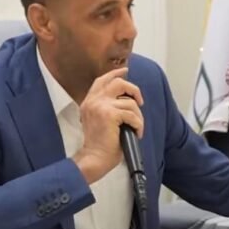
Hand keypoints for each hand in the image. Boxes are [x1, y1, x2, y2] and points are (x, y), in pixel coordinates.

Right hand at [72, 67, 143, 183]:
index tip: (125, 70)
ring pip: (130, 102)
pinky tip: (136, 133)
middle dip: (134, 90)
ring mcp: (101, 106)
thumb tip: (125, 97)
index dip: (115, 74)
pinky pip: (132, 114)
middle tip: (140, 102)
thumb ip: (105, 106)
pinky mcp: (110, 115)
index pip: (102, 80)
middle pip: (118, 83)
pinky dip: (138, 124)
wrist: (94, 158)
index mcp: (88, 101)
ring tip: (136, 127)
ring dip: (138, 116)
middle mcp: (93, 101)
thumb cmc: (99, 144)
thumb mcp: (97, 120)